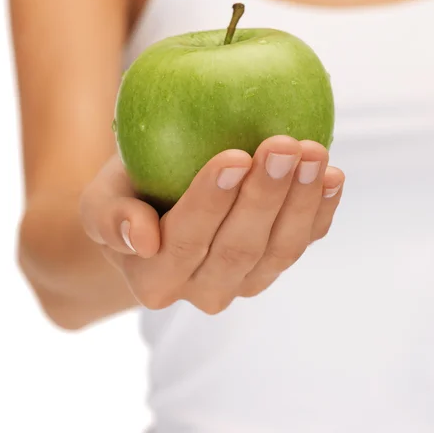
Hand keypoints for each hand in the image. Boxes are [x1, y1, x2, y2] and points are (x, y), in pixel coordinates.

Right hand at [80, 136, 344, 314]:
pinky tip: (332, 176)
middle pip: (240, 247)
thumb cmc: (127, 194)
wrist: (158, 206)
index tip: (235, 156)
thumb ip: (109, 218)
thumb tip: (143, 240)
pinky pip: (304, 241)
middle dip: (266, 196)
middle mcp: (204, 289)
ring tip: (314, 154)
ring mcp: (246, 279)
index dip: (212, 202)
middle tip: (284, 145)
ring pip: (280, 249)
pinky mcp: (274, 262)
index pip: (186, 241)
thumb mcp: (100, 199)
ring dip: (302, 201)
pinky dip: (322, 210)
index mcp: (156, 279)